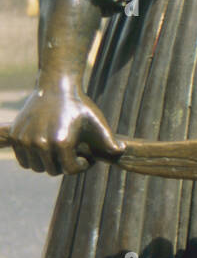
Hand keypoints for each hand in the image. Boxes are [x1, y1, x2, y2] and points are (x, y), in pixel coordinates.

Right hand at [9, 79, 123, 174]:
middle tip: (73, 152)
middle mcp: (41, 143)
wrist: (56, 86)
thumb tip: (121, 151)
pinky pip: (24, 161)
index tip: (86, 156)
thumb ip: (109, 139)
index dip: (82, 166)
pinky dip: (34, 159)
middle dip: (65, 164)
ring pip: (37, 168)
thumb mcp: (96, 121)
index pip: (70, 170)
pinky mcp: (15, 137)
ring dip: (49, 163)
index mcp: (62, 142)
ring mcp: (25, 140)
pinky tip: (46, 148)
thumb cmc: (79, 105)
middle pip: (53, 171)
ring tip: (60, 150)